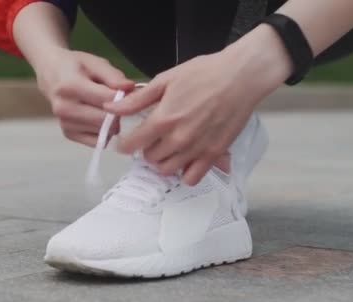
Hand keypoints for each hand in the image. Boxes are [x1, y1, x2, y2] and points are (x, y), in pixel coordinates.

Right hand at [34, 49, 133, 146]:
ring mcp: (65, 123)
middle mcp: (64, 108)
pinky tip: (97, 117)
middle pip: (106, 121)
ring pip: (104, 132)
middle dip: (118, 112)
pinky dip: (102, 132)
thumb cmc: (75, 66)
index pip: (108, 101)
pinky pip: (97, 141)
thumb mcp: (95, 63)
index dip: (123, 97)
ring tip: (103, 106)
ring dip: (110, 122)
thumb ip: (114, 76)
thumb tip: (129, 89)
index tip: (124, 91)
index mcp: (70, 86)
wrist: (50, 73)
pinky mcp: (68, 134)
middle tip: (116, 100)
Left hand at [104, 25, 290, 184]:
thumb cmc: (204, 73)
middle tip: (151, 139)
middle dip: (145, 150)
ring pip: (167, 170)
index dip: (124, 144)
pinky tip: (185, 159)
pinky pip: (192, 177)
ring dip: (162, 162)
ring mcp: (197, 149)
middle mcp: (178, 139)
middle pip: (149, 159)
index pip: (132, 144)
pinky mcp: (214, 154)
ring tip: (166, 149)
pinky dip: (185, 173)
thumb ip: (137, 99)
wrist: (241, 76)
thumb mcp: (166, 79)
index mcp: (163, 119)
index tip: (126, 140)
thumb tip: (110, 109)